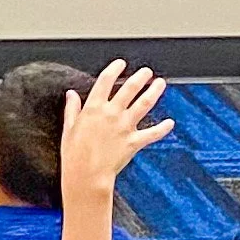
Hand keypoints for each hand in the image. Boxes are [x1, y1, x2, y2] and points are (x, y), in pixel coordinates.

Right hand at [61, 59, 172, 195]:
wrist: (86, 176)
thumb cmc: (74, 155)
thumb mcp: (68, 128)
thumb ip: (72, 109)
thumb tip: (71, 94)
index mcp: (94, 108)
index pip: (106, 81)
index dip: (114, 69)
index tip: (121, 64)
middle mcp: (111, 113)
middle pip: (130, 88)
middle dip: (140, 77)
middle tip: (146, 72)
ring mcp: (124, 127)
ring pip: (144, 104)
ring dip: (154, 91)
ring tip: (160, 83)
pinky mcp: (133, 142)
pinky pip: (152, 133)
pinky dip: (163, 128)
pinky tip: (170, 123)